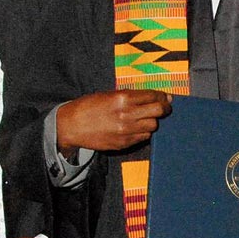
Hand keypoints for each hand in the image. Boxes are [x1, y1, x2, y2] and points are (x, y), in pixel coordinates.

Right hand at [55, 90, 171, 154]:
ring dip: (152, 121)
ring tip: (145, 118)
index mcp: (123, 98)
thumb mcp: (109, 94)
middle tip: (165, 108)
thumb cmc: (89, 106)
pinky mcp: (123, 143)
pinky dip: (143, 132)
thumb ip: (131, 95)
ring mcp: (126, 131)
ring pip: (153, 126)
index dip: (162, 96)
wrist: (72, 125)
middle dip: (164, 108)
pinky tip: (136, 127)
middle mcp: (127, 114)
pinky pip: (143, 137)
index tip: (166, 97)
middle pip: (159, 111)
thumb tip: (153, 96)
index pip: (153, 96)